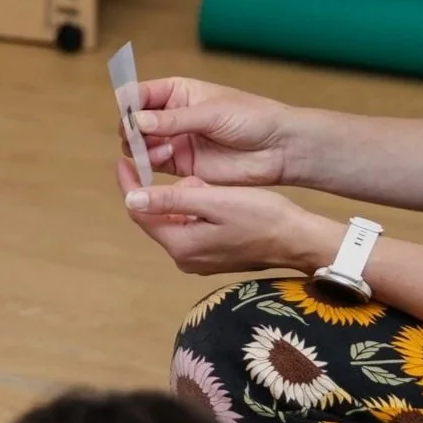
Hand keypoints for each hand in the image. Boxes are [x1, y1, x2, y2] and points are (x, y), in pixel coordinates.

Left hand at [117, 166, 341, 275]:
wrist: (299, 240)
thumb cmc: (262, 216)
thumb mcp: (214, 200)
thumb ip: (171, 199)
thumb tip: (131, 199)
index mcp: (180, 245)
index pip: (140, 212)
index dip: (129, 185)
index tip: (124, 161)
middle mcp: (184, 258)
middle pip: (157, 217)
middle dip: (167, 193)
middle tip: (194, 177)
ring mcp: (197, 261)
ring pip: (175, 221)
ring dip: (184, 200)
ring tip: (210, 188)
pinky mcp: (211, 258)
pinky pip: (191, 229)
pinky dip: (196, 211)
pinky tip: (216, 200)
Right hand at [119, 77, 292, 187]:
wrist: (279, 148)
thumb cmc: (252, 118)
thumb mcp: (211, 113)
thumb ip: (173, 119)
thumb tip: (136, 120)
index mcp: (178, 92)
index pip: (141, 93)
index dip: (129, 102)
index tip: (127, 112)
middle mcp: (172, 116)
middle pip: (134, 120)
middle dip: (130, 127)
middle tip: (137, 134)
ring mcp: (175, 140)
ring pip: (139, 144)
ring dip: (140, 146)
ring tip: (161, 147)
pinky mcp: (181, 164)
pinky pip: (153, 163)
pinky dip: (150, 162)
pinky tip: (164, 157)